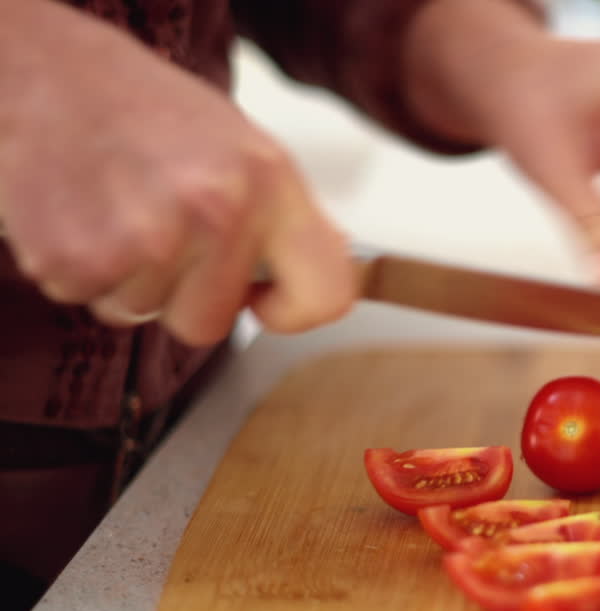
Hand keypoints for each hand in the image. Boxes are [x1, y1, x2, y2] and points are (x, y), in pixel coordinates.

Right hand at [0, 1, 354, 345]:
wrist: (49, 72)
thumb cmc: (147, 109)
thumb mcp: (243, 147)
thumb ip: (281, 218)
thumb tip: (319, 277)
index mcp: (271, 181)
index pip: (326, 293)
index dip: (294, 312)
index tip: (266, 300)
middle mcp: (218, 210)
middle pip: (209, 324)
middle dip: (181, 295)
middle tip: (159, 233)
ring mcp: (148, 237)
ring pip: (143, 313)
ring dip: (125, 277)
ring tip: (117, 210)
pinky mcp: (79, 257)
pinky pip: (87, 300)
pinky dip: (78, 270)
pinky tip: (83, 214)